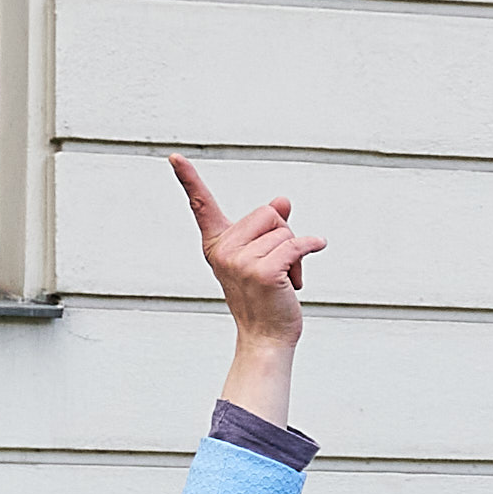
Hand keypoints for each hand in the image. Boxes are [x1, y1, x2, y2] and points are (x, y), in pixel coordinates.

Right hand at [175, 154, 321, 420]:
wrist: (266, 337)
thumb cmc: (265, 297)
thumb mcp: (263, 255)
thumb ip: (270, 227)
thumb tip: (283, 199)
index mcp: (217, 243)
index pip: (201, 204)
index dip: (189, 179)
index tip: (175, 156)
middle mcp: (223, 250)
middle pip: (268, 213)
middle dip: (284, 234)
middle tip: (279, 265)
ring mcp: (241, 262)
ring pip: (286, 232)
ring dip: (297, 254)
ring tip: (285, 279)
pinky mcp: (263, 273)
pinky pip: (297, 245)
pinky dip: (312, 246)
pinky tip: (318, 247)